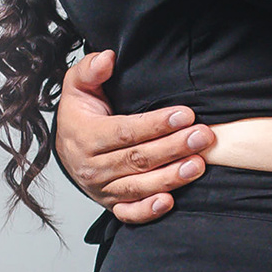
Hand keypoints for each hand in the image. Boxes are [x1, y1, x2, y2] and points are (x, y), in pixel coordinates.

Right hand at [53, 50, 213, 223]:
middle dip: (173, 148)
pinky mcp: (113, 205)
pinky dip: (148, 211)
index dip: (156, 124)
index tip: (185, 114)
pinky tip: (169, 201)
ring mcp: (103, 189)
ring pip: (139, 185)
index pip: (125, 131)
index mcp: (85, 136)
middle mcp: (92, 167)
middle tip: (202, 137)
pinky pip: (130, 213)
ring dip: (171, 177)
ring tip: (198, 164)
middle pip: (137, 159)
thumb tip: (107, 58)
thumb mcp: (78, 85)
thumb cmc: (80, 114)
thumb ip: (90, 69)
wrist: (68, 149)